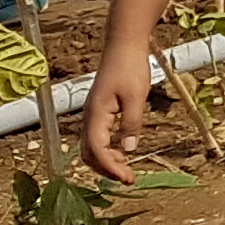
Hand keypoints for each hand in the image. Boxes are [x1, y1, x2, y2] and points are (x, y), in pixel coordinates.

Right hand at [81, 34, 159, 182]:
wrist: (123, 46)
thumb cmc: (130, 67)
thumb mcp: (136, 96)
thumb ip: (131, 123)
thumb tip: (129, 150)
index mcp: (95, 115)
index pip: (96, 150)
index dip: (110, 167)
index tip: (126, 178)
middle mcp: (88, 118)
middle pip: (89, 154)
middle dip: (106, 169)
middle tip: (128, 178)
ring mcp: (91, 115)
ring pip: (91, 147)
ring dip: (106, 161)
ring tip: (126, 169)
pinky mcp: (98, 112)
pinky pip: (96, 138)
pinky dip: (107, 150)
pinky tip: (122, 152)